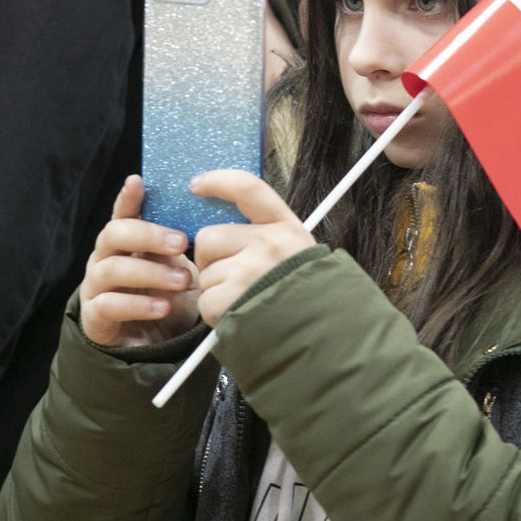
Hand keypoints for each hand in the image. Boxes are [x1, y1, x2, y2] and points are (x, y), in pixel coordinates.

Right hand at [78, 175, 198, 346]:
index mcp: (125, 243)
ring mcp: (96, 287)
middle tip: (182, 243)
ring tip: (183, 282)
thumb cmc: (168, 299)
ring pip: (112, 269)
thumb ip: (178, 248)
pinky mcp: (95, 317)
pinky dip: (138, 306)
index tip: (137, 181)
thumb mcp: (178, 269)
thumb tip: (200, 225)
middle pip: (114, 234)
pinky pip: (109, 305)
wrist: (156, 346)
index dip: (128, 197)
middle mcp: (104, 259)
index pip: (123, 213)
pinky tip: (162, 307)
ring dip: (151, 273)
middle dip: (149, 235)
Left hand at [190, 170, 315, 325]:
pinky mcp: (233, 298)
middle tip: (234, 281)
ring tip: (244, 302)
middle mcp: (269, 244)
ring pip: (204, 272)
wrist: (324, 339)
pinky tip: (239, 316)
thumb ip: (264, 240)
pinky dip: (216, 314)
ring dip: (216, 290)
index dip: (218, 181)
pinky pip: (205, 300)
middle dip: (211, 261)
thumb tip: (217, 234)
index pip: (248, 189)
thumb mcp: (297, 258)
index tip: (197, 185)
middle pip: (209, 237)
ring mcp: (250, 270)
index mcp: (287, 228)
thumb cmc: (306, 301)